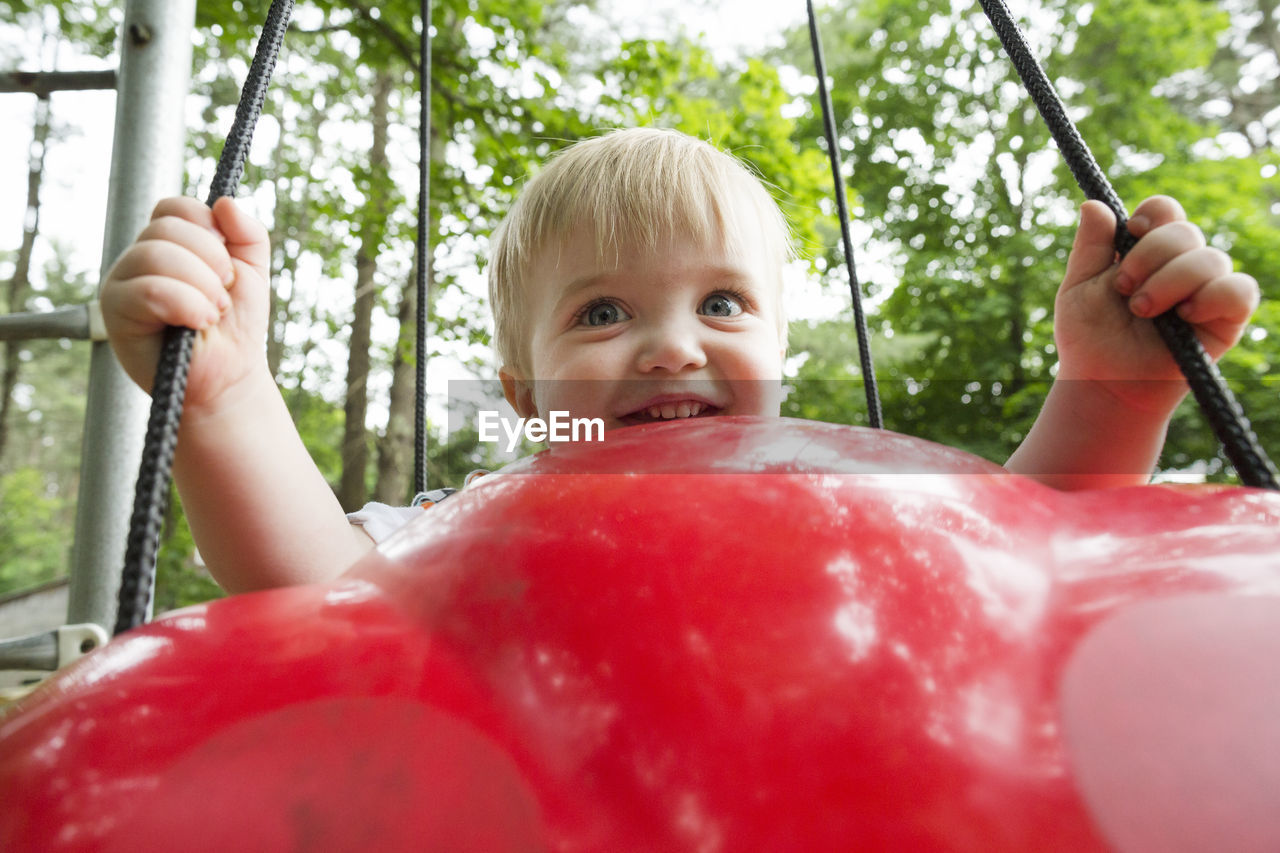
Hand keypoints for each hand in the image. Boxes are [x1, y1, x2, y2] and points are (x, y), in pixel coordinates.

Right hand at [100, 196, 271, 414]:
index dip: (208, 229)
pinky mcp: (115, 313)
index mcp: (167, 243)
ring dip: (202, 286)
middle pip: (167, 228)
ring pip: (156, 255)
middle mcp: (138, 258)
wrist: (230, 376)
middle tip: (224, 297)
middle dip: (211, 262)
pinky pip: (150, 289)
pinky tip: (199, 323)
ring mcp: (122, 283)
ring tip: (213, 313)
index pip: (174, 207)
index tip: (228, 264)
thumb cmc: (235, 326)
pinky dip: (187, 305)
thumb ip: (247, 234)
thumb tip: (225, 202)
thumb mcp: (252, 272)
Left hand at [1052, 196, 1258, 414]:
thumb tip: (1092, 203)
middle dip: (1151, 256)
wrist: (1102, 384)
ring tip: (1142, 310)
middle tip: (1124, 290)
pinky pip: (1240, 291)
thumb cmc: (1089, 339)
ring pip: (1211, 259)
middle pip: (1186, 231)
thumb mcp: (1078, 289)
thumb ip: (1089, 248)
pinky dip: (1213, 295)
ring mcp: (1206, 291)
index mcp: (1147, 252)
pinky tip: (1185, 313)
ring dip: (1171, 281)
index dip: (1153, 214)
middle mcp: (1181, 266)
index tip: (1131, 231)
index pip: (1165, 211)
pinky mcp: (1226, 319)